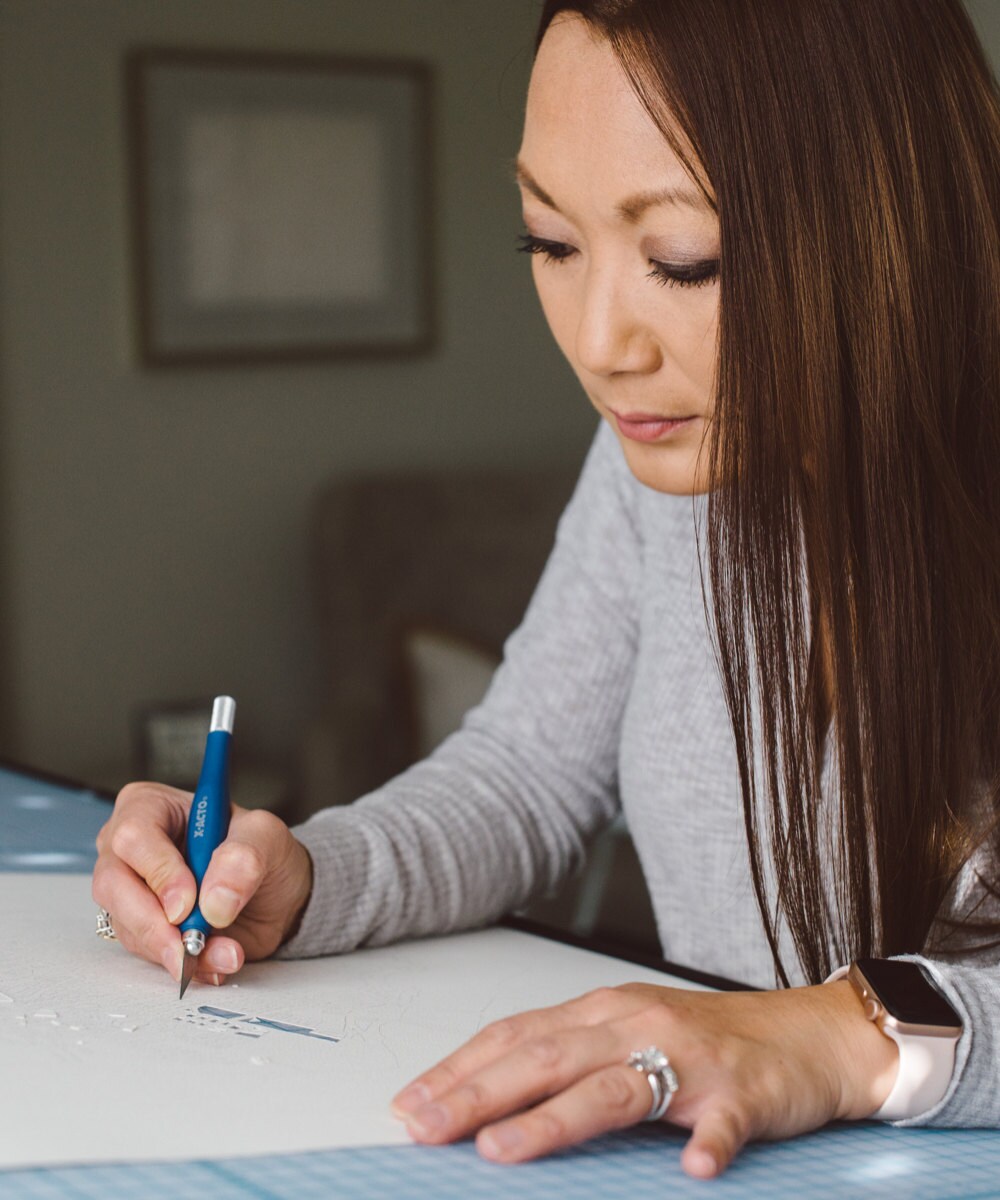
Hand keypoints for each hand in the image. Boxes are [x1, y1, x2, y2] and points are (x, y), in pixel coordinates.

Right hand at [92, 782, 312, 986]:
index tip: (186, 904)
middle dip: (154, 922)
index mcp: (152, 807)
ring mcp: (130, 889)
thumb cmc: (261, 851)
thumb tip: (214, 902)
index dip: (158, 872)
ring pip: (128, 925)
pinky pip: (147, 952)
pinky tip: (215, 961)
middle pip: (114, 884)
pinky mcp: (141, 927)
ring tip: (225, 953)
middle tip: (191, 944)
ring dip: (176, 948)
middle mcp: (130, 848)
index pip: (135, 835)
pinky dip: (184, 963)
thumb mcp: (267, 837)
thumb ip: (244, 858)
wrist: (275, 893)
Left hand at [391, 979, 897, 1178]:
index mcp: (604, 1011)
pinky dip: (708, 1144)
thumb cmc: (712, 1039)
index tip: (410, 1103)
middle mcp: (637, 1024)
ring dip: (555, 1119)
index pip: (516, 1034)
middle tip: (427, 1127)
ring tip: (504, 1151)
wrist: (810, 1033)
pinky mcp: (744, 1092)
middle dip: (479, 1093)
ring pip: (614, 1087)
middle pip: (546, 1056)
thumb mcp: (632, 1034)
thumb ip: (574, 1059)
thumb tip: (493, 1104)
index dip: (461, 1068)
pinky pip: (725, 1123)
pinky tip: (691, 1169)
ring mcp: (691, 1058)